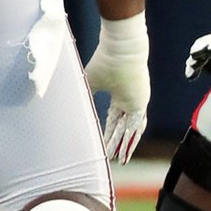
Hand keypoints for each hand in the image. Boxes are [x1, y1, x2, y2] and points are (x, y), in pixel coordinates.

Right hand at [85, 13, 149, 163]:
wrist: (120, 49)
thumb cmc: (105, 61)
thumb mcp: (90, 83)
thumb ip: (85, 95)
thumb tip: (70, 105)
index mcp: (119, 95)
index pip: (113, 119)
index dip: (108, 133)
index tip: (103, 145)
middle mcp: (129, 101)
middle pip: (122, 127)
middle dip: (116, 143)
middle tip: (113, 159)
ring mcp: (137, 102)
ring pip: (130, 129)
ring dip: (124, 146)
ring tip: (120, 161)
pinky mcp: (141, 102)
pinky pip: (135, 126)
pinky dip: (130, 140)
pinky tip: (126, 153)